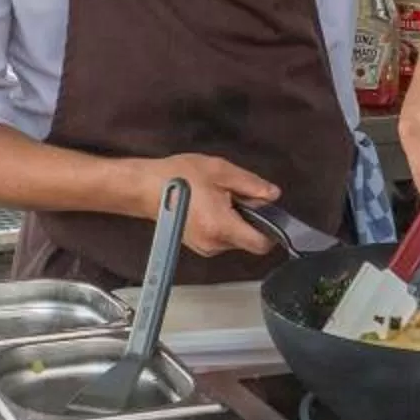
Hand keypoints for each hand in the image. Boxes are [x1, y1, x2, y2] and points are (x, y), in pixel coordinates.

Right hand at [139, 152, 279, 258]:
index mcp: (222, 226)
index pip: (261, 244)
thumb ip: (251, 184)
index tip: (268, 213)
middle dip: (249, 220)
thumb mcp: (220, 171)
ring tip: (218, 199)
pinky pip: (222, 239)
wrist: (146, 187)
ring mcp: (205, 248)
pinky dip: (223, 225)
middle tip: (235, 196)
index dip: (271, 230)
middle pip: (249, 240)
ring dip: (235, 222)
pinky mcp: (198, 246)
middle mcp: (214, 243)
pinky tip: (209, 207)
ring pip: (235, 240)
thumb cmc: (179, 177)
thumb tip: (273, 195)